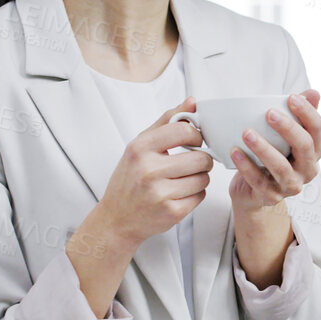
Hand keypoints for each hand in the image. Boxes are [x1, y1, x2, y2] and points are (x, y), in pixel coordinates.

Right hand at [87, 97, 212, 251]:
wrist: (116, 218)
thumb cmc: (130, 178)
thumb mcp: (140, 145)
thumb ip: (167, 121)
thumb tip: (193, 101)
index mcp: (140, 148)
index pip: (184, 130)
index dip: (196, 136)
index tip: (193, 142)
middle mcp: (148, 170)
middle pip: (201, 158)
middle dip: (202, 160)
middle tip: (192, 163)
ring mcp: (160, 193)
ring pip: (203, 178)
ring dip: (199, 178)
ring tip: (184, 179)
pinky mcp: (171, 212)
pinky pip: (200, 196)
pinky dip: (195, 194)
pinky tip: (180, 193)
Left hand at [229, 90, 320, 212]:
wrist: (254, 191)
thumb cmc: (274, 156)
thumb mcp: (286, 135)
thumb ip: (298, 114)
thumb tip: (313, 93)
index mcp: (315, 150)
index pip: (317, 129)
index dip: (307, 113)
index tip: (291, 97)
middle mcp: (308, 169)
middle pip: (304, 147)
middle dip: (288, 129)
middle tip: (269, 113)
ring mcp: (291, 185)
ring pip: (281, 167)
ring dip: (263, 148)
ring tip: (247, 133)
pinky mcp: (272, 197)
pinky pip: (259, 181)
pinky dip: (246, 166)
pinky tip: (235, 152)